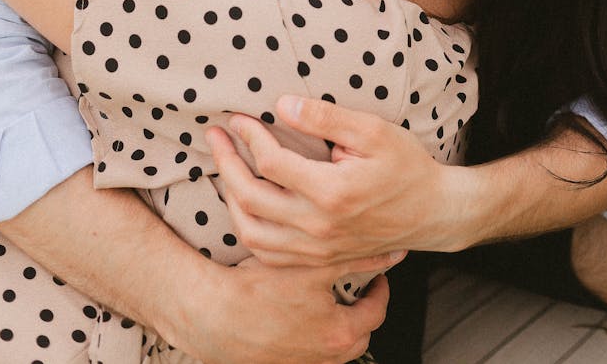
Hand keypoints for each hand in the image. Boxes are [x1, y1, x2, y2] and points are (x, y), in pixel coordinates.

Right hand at [173, 256, 389, 363]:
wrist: (215, 316)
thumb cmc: (261, 291)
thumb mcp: (315, 266)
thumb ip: (357, 259)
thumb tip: (391, 253)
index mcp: (340, 334)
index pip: (376, 311)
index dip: (380, 287)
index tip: (377, 272)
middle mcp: (326, 358)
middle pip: (359, 335)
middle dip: (362, 310)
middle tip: (358, 286)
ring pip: (335, 346)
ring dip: (338, 323)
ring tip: (330, 299)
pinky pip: (310, 352)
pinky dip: (314, 333)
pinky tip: (302, 314)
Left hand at [207, 97, 460, 265]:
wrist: (433, 213)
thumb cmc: (407, 166)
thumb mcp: (373, 131)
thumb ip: (325, 118)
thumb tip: (282, 105)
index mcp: (331, 192)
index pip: (271, 163)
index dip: (250, 136)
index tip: (240, 118)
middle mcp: (318, 226)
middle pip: (251, 197)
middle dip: (226, 162)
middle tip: (215, 136)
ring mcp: (316, 249)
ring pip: (251, 231)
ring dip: (230, 198)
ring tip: (223, 168)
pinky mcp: (318, 260)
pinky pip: (268, 252)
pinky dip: (247, 228)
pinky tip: (244, 204)